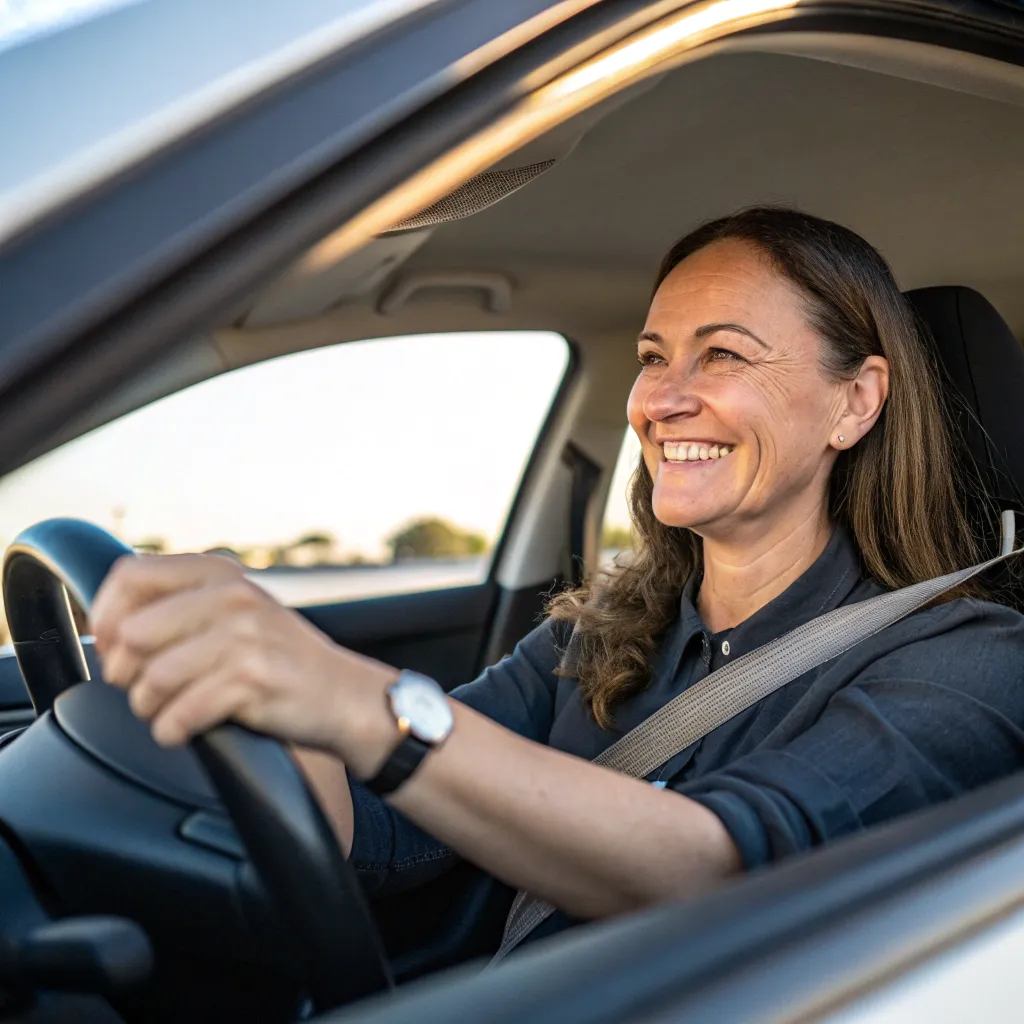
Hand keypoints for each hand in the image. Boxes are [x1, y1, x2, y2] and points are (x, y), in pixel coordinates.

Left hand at [89, 554, 397, 752]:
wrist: (344, 694)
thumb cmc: (278, 659)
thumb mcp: (236, 612)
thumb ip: (181, 604)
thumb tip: (106, 627)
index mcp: (220, 574)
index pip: (130, 576)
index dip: (106, 616)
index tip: (114, 647)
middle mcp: (233, 597)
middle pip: (134, 634)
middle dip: (126, 674)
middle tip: (147, 689)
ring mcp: (245, 636)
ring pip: (153, 679)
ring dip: (151, 707)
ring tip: (172, 710)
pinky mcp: (253, 679)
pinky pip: (180, 714)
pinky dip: (173, 731)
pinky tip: (188, 728)